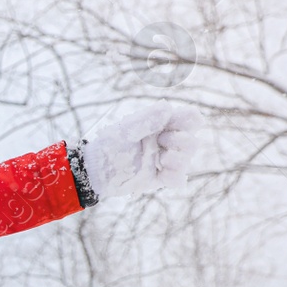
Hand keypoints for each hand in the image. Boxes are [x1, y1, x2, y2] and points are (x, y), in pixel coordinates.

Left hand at [82, 103, 204, 200]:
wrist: (95, 170)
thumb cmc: (108, 145)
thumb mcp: (125, 130)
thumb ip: (146, 120)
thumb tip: (167, 107)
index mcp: (159, 125)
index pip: (188, 119)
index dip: (190, 120)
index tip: (181, 122)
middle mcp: (165, 142)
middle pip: (191, 140)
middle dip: (181, 140)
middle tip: (161, 141)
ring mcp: (162, 160)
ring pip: (186, 159)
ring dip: (179, 159)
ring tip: (161, 159)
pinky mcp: (158, 177)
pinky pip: (177, 179)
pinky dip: (174, 177)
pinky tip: (163, 174)